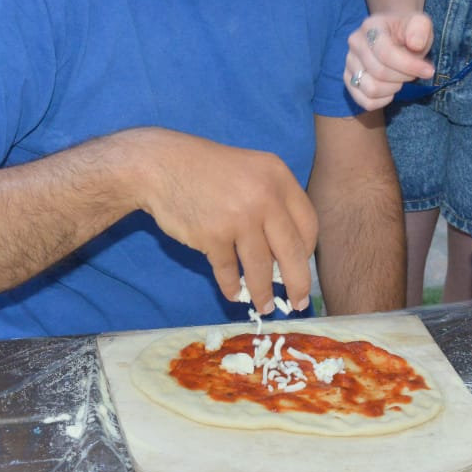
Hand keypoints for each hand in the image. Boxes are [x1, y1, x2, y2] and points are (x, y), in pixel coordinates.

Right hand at [128, 128, 318, 312]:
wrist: (163, 165)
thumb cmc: (209, 170)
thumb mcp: (252, 171)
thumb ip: (273, 202)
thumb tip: (289, 254)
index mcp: (279, 177)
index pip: (308, 224)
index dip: (307, 251)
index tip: (301, 266)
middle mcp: (265, 196)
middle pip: (292, 252)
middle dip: (297, 283)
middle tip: (298, 303)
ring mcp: (239, 217)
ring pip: (262, 269)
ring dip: (263, 292)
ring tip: (264, 305)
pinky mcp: (213, 236)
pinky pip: (229, 272)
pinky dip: (232, 287)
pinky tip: (234, 293)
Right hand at [343, 12, 434, 110]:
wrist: (394, 34)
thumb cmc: (408, 31)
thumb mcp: (420, 23)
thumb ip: (420, 29)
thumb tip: (415, 44)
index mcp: (370, 27)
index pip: (385, 53)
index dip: (409, 66)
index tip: (428, 71)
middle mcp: (355, 43)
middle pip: (379, 72)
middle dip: (404, 76)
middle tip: (413, 72)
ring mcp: (349, 62)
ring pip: (371, 89)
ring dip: (393, 89)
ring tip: (401, 79)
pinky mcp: (348, 79)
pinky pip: (365, 101)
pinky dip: (382, 101)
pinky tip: (391, 90)